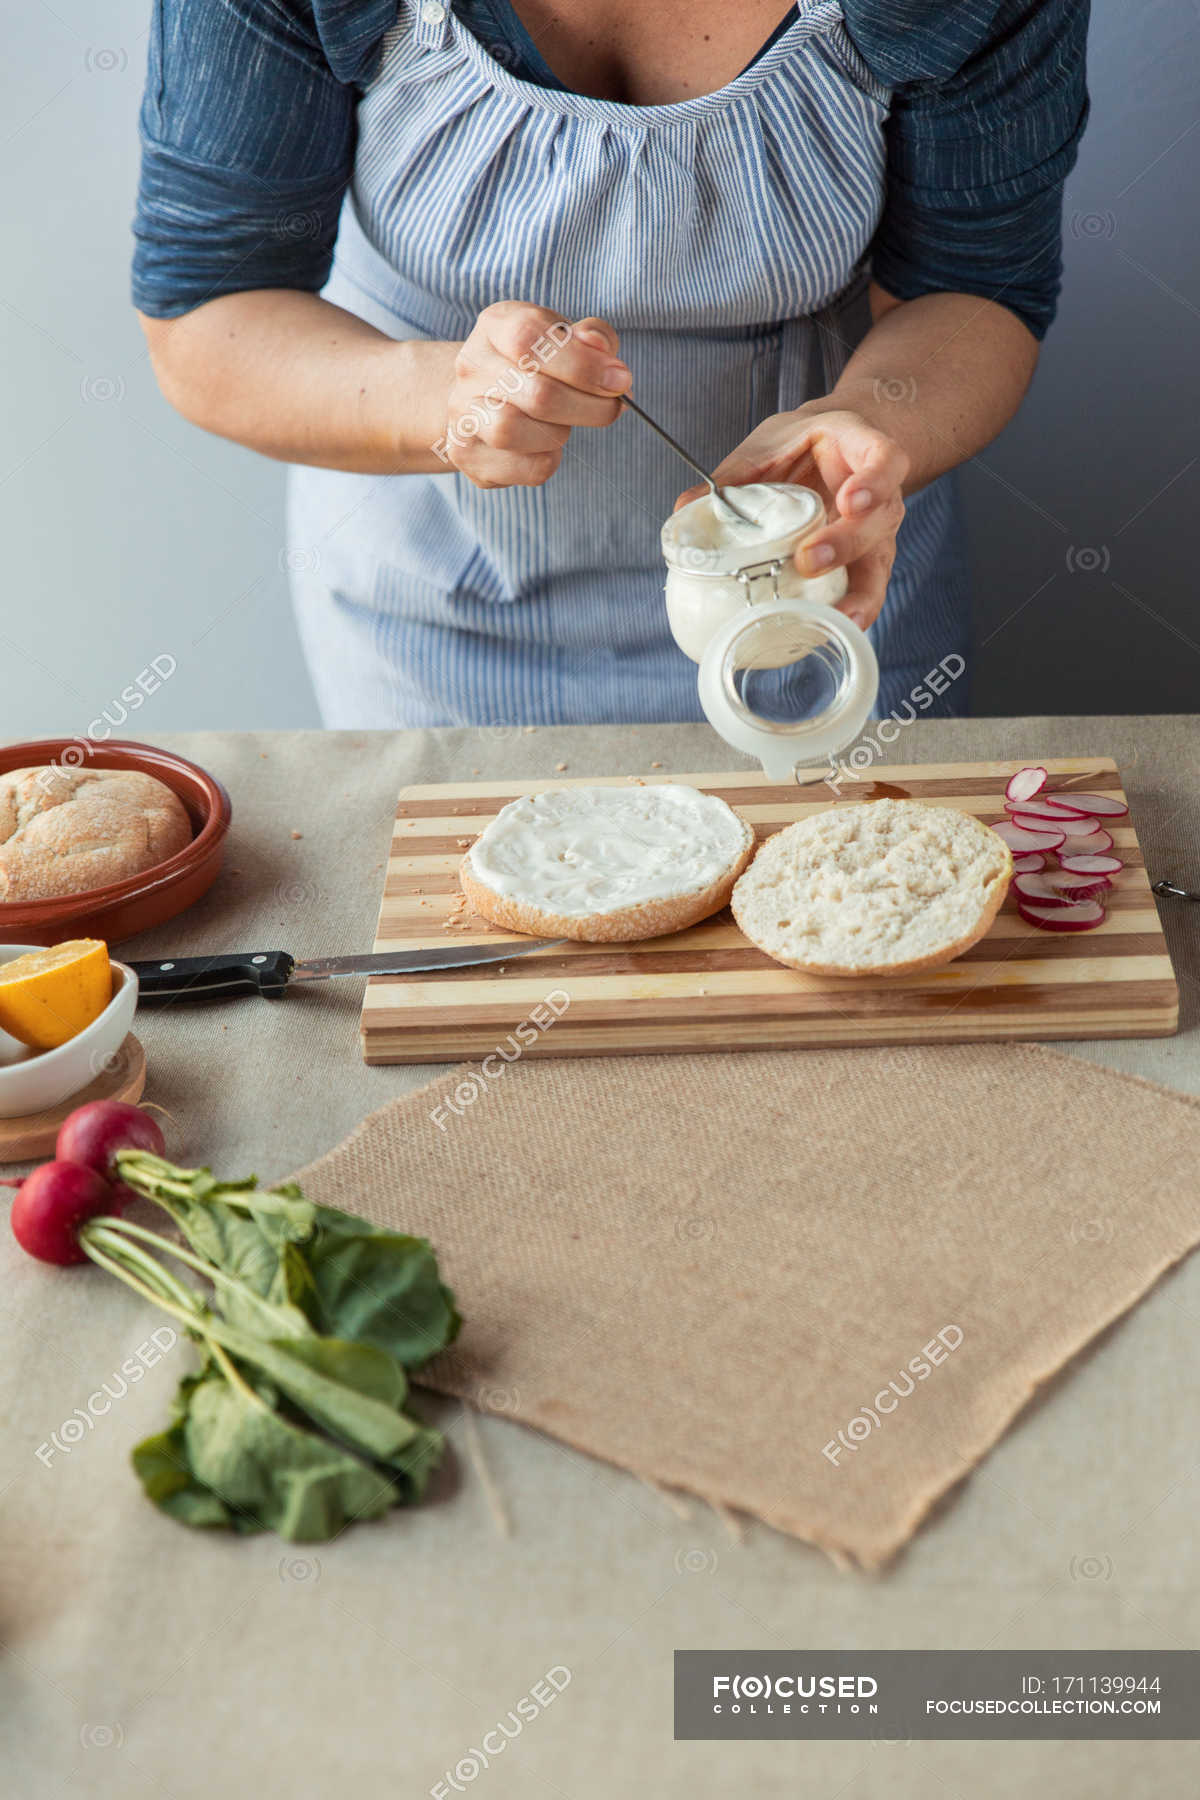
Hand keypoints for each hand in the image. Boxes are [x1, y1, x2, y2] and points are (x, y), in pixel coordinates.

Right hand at [444, 304, 629, 487]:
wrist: (484, 398)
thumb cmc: (537, 364)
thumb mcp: (566, 337)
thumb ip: (592, 338)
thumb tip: (604, 353)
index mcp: (495, 326)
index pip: (530, 338)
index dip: (582, 363)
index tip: (619, 379)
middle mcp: (471, 366)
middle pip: (537, 393)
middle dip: (589, 406)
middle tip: (613, 407)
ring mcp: (462, 413)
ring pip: (515, 431)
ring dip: (559, 432)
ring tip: (565, 424)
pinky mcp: (468, 456)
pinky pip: (524, 467)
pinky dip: (548, 460)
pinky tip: (547, 446)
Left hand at [676, 406, 909, 630]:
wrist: (832, 449)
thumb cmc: (804, 445)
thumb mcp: (771, 443)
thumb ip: (736, 474)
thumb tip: (685, 508)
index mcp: (861, 450)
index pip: (885, 459)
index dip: (874, 480)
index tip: (851, 499)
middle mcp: (879, 496)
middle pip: (879, 520)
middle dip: (847, 542)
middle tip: (810, 558)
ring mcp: (876, 534)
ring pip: (878, 565)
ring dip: (858, 594)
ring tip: (838, 616)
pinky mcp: (864, 564)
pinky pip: (865, 591)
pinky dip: (851, 613)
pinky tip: (831, 629)